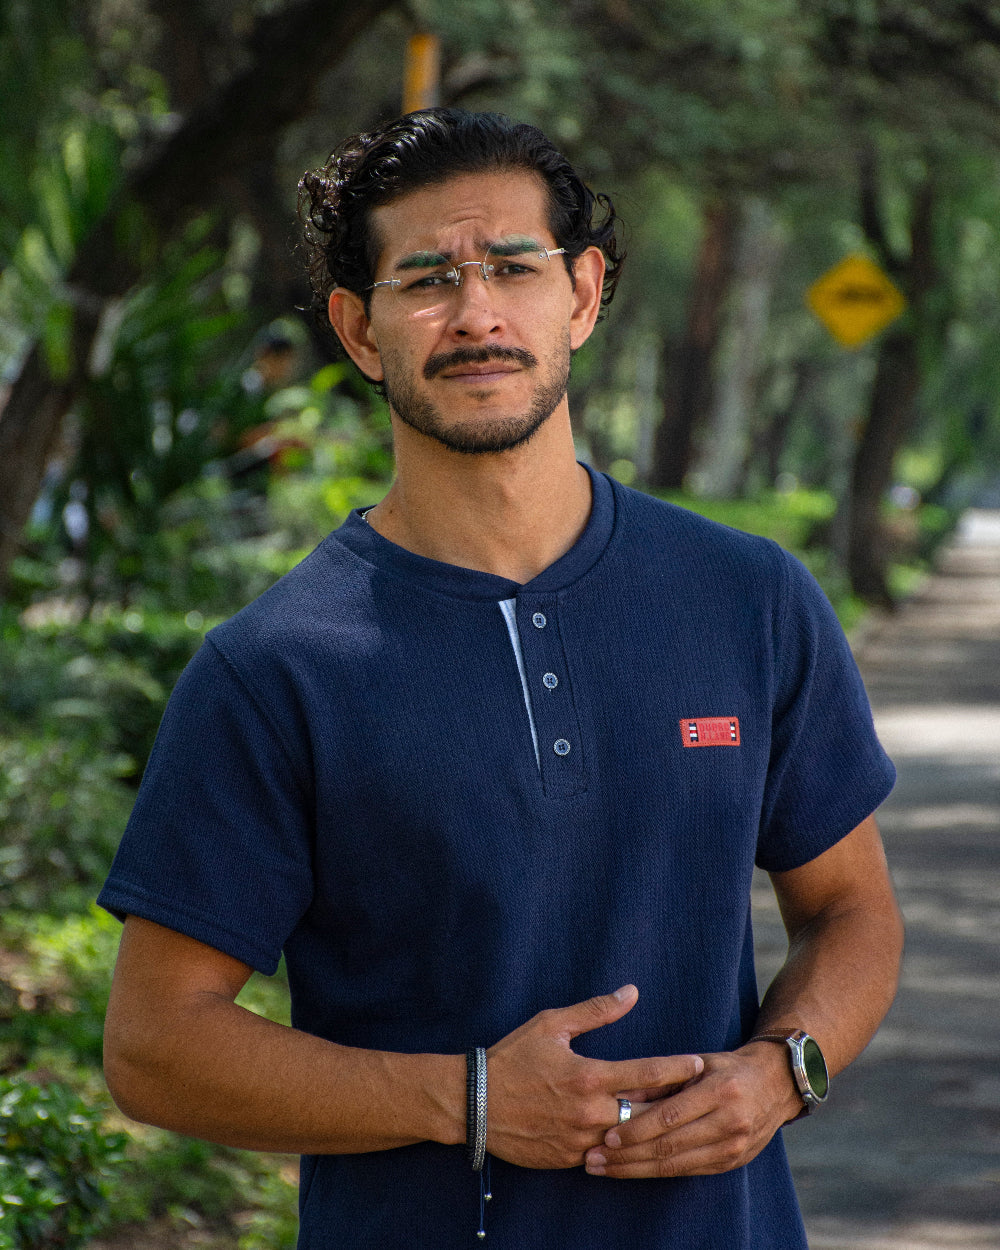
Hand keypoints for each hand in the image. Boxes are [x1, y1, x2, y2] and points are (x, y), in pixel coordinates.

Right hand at [485, 985, 703, 1169]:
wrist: (474, 1104)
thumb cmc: (512, 1057)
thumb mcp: (552, 1024)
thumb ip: (595, 1010)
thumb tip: (631, 992)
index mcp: (589, 1075)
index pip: (647, 1072)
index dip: (678, 1069)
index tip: (700, 1064)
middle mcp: (590, 1111)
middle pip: (647, 1111)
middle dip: (671, 1104)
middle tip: (692, 1095)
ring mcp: (580, 1140)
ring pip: (628, 1136)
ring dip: (646, 1127)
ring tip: (667, 1117)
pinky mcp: (568, 1159)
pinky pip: (604, 1154)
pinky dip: (618, 1143)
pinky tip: (630, 1136)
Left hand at [584, 1041, 803, 1178]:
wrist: (775, 1085)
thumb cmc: (727, 1068)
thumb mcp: (697, 1063)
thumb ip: (660, 1079)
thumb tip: (619, 1092)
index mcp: (720, 1091)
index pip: (670, 1117)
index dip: (636, 1130)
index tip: (606, 1136)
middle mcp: (729, 1122)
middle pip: (669, 1146)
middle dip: (627, 1156)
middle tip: (593, 1159)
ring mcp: (733, 1147)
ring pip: (675, 1165)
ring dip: (634, 1170)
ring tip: (603, 1169)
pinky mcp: (730, 1162)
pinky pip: (687, 1171)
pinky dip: (655, 1173)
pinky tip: (631, 1171)